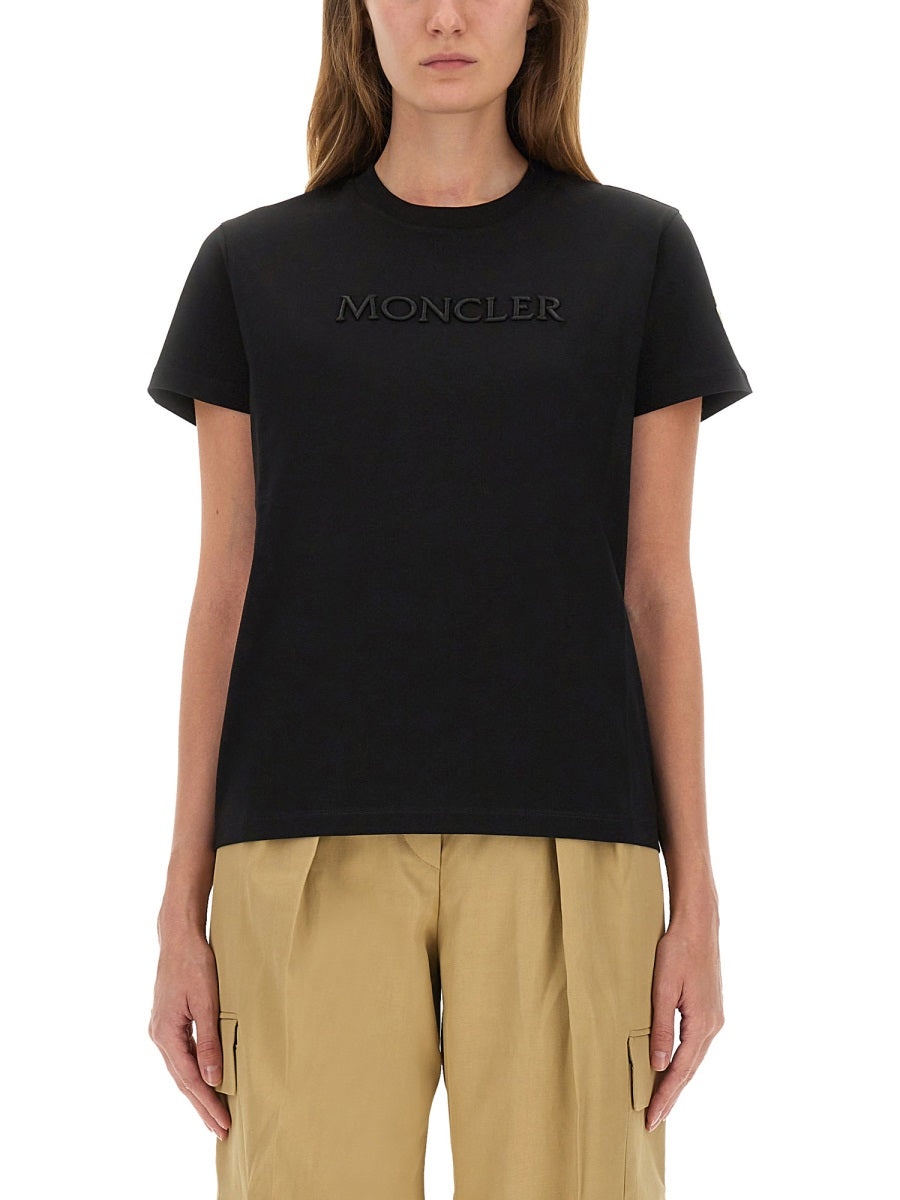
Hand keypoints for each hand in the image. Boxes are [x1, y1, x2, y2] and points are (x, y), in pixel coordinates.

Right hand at [148, 926, 231, 1139]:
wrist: (179, 937)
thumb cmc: (195, 963)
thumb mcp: (206, 1001)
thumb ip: (209, 1041)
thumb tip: (213, 1078)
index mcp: (166, 1033)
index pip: (189, 1079)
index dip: (207, 1103)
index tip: (223, 1123)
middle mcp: (159, 1036)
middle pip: (182, 1080)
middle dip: (202, 1107)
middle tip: (221, 1131)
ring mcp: (161, 1030)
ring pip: (181, 1071)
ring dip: (198, 1094)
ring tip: (214, 1116)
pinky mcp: (168, 1023)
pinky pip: (181, 1057)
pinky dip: (193, 1074)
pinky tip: (204, 1083)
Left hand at [645, 908, 724, 1130]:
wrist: (698, 925)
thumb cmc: (678, 951)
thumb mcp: (663, 988)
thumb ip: (661, 1028)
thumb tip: (657, 1066)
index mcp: (702, 1024)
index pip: (680, 1070)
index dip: (665, 1096)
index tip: (651, 1118)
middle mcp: (713, 1026)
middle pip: (690, 1070)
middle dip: (671, 1096)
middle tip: (653, 1121)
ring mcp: (714, 1018)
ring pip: (694, 1059)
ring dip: (678, 1080)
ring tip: (661, 1101)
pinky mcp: (710, 1010)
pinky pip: (696, 1045)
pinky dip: (684, 1062)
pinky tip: (674, 1067)